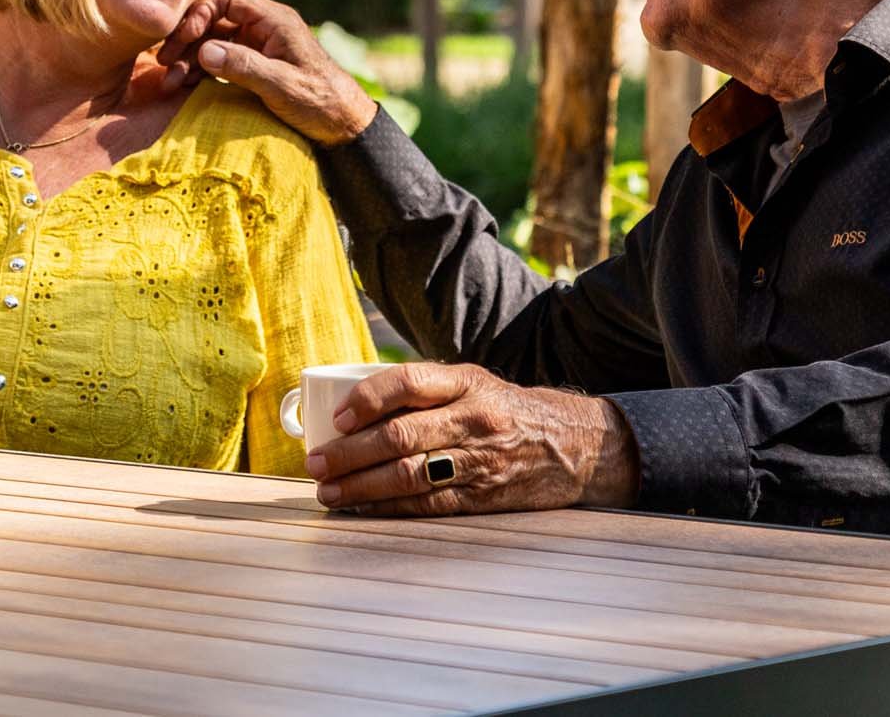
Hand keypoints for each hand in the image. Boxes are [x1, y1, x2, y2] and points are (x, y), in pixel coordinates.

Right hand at [155, 0, 378, 145]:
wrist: (344, 124)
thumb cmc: (320, 101)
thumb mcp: (282, 85)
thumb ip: (244, 66)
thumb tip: (205, 50)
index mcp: (274, 21)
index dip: (201, 14)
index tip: (184, 39)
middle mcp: (263, 28)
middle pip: (215, 21)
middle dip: (187, 40)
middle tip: (164, 62)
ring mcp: (258, 47)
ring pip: (213, 43)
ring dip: (189, 60)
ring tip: (169, 83)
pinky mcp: (254, 65)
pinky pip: (219, 61)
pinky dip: (200, 72)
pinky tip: (183, 86)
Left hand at [306, 361, 637, 515]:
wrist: (574, 445)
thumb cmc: (505, 409)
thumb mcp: (473, 383)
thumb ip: (423, 390)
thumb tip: (348, 406)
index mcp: (466, 381)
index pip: (408, 383)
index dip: (367, 400)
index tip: (337, 417)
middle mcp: (473, 418)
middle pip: (400, 436)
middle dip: (349, 453)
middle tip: (315, 464)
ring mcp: (479, 461)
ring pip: (409, 475)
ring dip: (360, 486)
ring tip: (328, 491)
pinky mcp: (483, 497)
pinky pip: (427, 504)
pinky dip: (389, 508)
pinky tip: (362, 508)